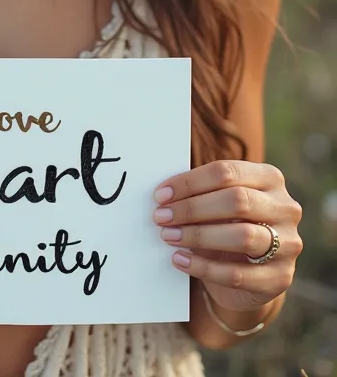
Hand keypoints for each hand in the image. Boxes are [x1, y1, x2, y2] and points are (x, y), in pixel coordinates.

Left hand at [152, 160, 302, 312]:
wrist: (251, 274)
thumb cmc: (228, 225)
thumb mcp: (220, 203)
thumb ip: (202, 193)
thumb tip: (164, 193)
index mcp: (270, 178)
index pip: (227, 172)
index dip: (190, 183)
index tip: (161, 194)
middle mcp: (285, 208)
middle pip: (237, 200)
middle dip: (193, 208)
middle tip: (162, 216)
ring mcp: (288, 244)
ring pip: (242, 236)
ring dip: (198, 236)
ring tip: (168, 236)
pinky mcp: (280, 278)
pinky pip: (238, 274)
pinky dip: (203, 267)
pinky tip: (180, 260)